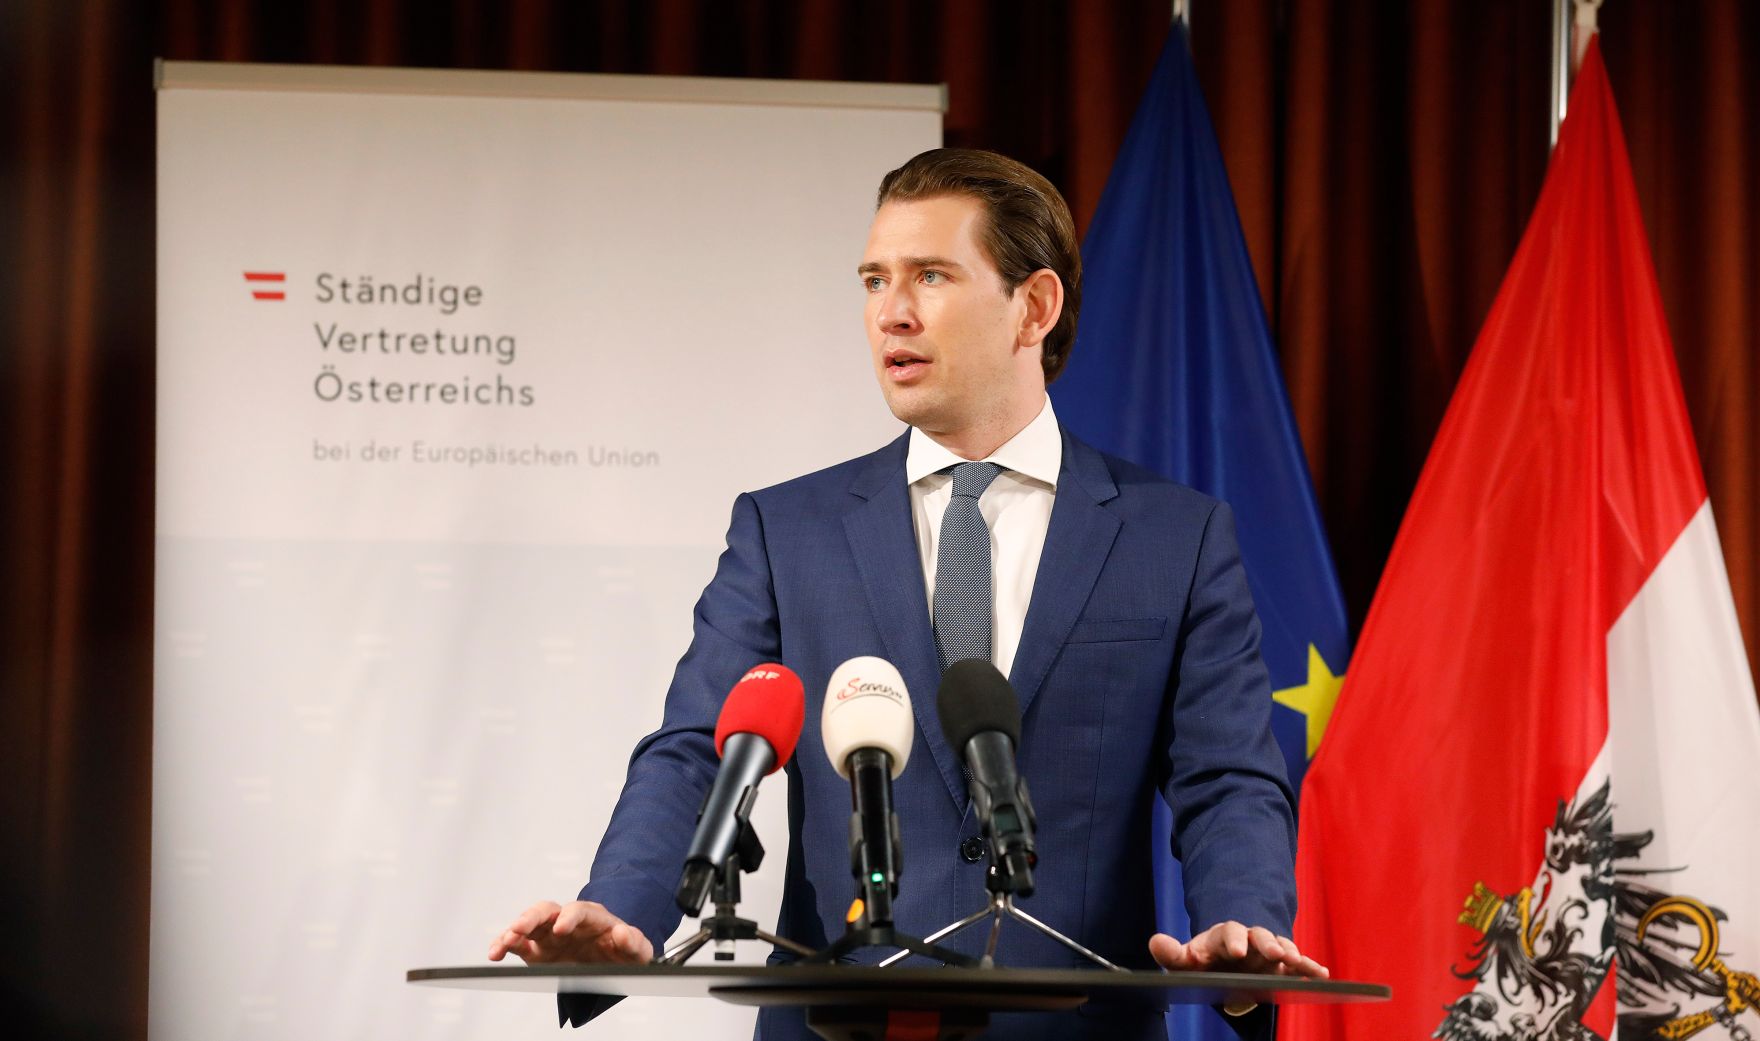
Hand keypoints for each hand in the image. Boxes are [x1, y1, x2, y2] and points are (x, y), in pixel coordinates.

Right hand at [487, 900, 652, 964]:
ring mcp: (550, 933)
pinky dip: (504, 945)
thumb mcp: (637, 951)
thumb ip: (634, 942)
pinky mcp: (537, 949)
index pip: (580, 911)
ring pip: (529, 923)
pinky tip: (496, 952)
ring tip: (505, 941)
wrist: (612, 959)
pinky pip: (517, 943)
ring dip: (515, 930)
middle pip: (547, 910)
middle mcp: (567, 921)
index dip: (569, 917)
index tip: (561, 928)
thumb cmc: (623, 951)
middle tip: (521, 928)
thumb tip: (624, 933)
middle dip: (533, 917)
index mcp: (593, 918)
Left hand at [1149, 921, 1327, 977]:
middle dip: (1267, 942)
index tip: (1237, 950)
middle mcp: (1248, 939)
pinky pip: (1298, 963)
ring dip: (1290, 952)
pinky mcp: (1281, 964)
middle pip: (1259, 935)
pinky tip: (1321, 974)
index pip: (1229, 932)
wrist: (1225, 961)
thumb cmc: (1205, 960)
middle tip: (1275, 952)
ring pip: (1281, 946)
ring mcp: (1267, 950)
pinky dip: (1309, 968)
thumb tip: (1155, 942)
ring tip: (1297, 962)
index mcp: (1223, 936)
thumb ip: (1172, 953)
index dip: (1234, 939)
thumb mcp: (1186, 960)